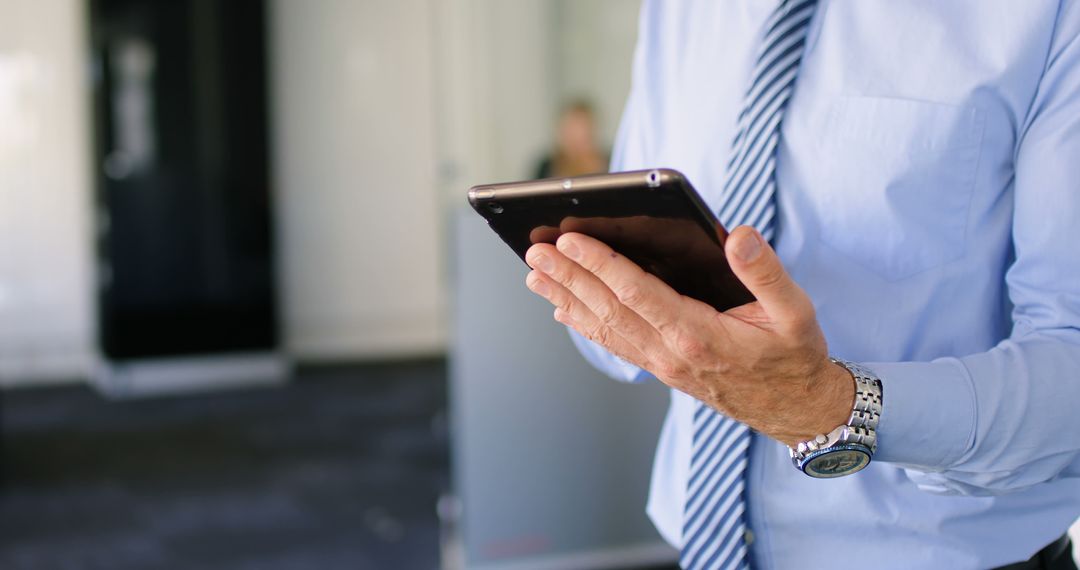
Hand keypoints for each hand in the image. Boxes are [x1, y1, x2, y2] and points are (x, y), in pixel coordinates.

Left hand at [523, 225, 853, 445]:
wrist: (796, 410)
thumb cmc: (794, 356)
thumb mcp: (795, 311)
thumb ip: (765, 272)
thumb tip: (738, 236)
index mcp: (698, 334)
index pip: (636, 292)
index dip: (600, 264)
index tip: (570, 240)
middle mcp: (671, 351)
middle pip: (608, 308)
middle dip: (569, 277)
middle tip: (535, 252)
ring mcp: (662, 363)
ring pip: (605, 328)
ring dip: (567, 299)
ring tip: (535, 276)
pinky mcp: (662, 368)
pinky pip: (615, 344)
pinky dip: (585, 326)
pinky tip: (564, 311)